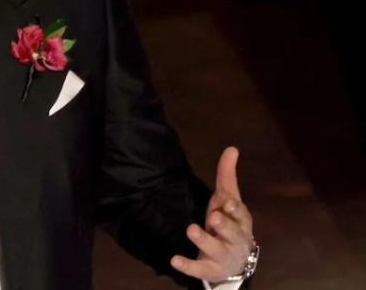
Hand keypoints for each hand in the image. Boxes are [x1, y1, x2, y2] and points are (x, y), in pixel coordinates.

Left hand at [170, 146, 254, 283]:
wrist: (234, 262)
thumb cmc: (230, 225)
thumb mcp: (227, 200)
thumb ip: (227, 176)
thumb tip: (232, 148)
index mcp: (241, 222)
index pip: (241, 215)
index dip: (234, 209)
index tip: (227, 202)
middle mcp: (236, 240)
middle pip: (233, 233)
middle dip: (225, 225)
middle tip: (214, 217)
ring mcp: (223, 256)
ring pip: (215, 250)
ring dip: (203, 240)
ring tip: (191, 230)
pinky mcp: (209, 269)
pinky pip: (198, 269)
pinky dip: (187, 265)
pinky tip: (174, 260)